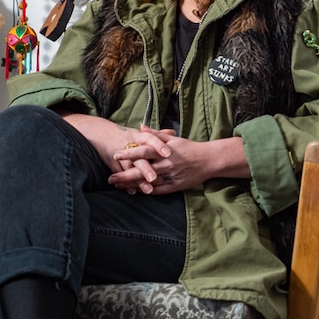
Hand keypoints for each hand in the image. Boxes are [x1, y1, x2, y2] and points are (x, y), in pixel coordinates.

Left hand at [110, 126, 250, 195]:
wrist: (208, 161)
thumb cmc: (189, 148)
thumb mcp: (173, 138)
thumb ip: (155, 134)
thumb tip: (140, 126)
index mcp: (164, 151)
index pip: (144, 152)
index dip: (129, 154)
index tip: (116, 155)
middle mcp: (166, 164)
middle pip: (141, 171)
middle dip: (124, 175)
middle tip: (110, 178)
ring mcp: (170, 177)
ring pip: (147, 183)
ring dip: (132, 185)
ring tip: (118, 186)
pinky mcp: (174, 187)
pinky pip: (157, 190)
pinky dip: (145, 191)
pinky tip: (135, 191)